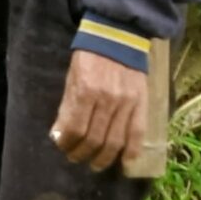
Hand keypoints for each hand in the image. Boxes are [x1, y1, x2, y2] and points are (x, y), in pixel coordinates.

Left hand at [49, 49, 149, 173]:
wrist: (119, 35)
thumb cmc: (90, 55)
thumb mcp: (72, 76)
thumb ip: (67, 106)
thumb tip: (59, 133)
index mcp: (86, 90)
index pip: (75, 128)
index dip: (66, 143)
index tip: (62, 147)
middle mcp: (107, 100)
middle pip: (94, 139)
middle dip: (82, 153)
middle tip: (76, 157)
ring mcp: (127, 103)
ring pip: (115, 141)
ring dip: (103, 158)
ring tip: (95, 164)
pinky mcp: (142, 104)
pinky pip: (137, 134)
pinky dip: (131, 152)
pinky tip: (123, 162)